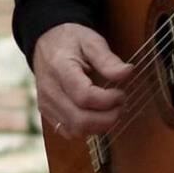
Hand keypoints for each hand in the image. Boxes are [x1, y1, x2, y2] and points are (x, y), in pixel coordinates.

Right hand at [31, 23, 134, 137]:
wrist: (47, 43)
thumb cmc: (71, 41)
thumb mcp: (91, 41)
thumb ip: (108, 59)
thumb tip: (127, 73)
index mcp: (59, 68)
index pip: (84, 96)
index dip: (108, 100)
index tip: (121, 93)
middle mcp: (49, 90)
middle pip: (80, 119)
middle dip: (107, 118)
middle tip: (121, 105)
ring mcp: (46, 104)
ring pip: (75, 129)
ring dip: (99, 126)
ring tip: (112, 110)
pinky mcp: (47, 112)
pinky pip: (68, 131)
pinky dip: (87, 129)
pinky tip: (97, 115)